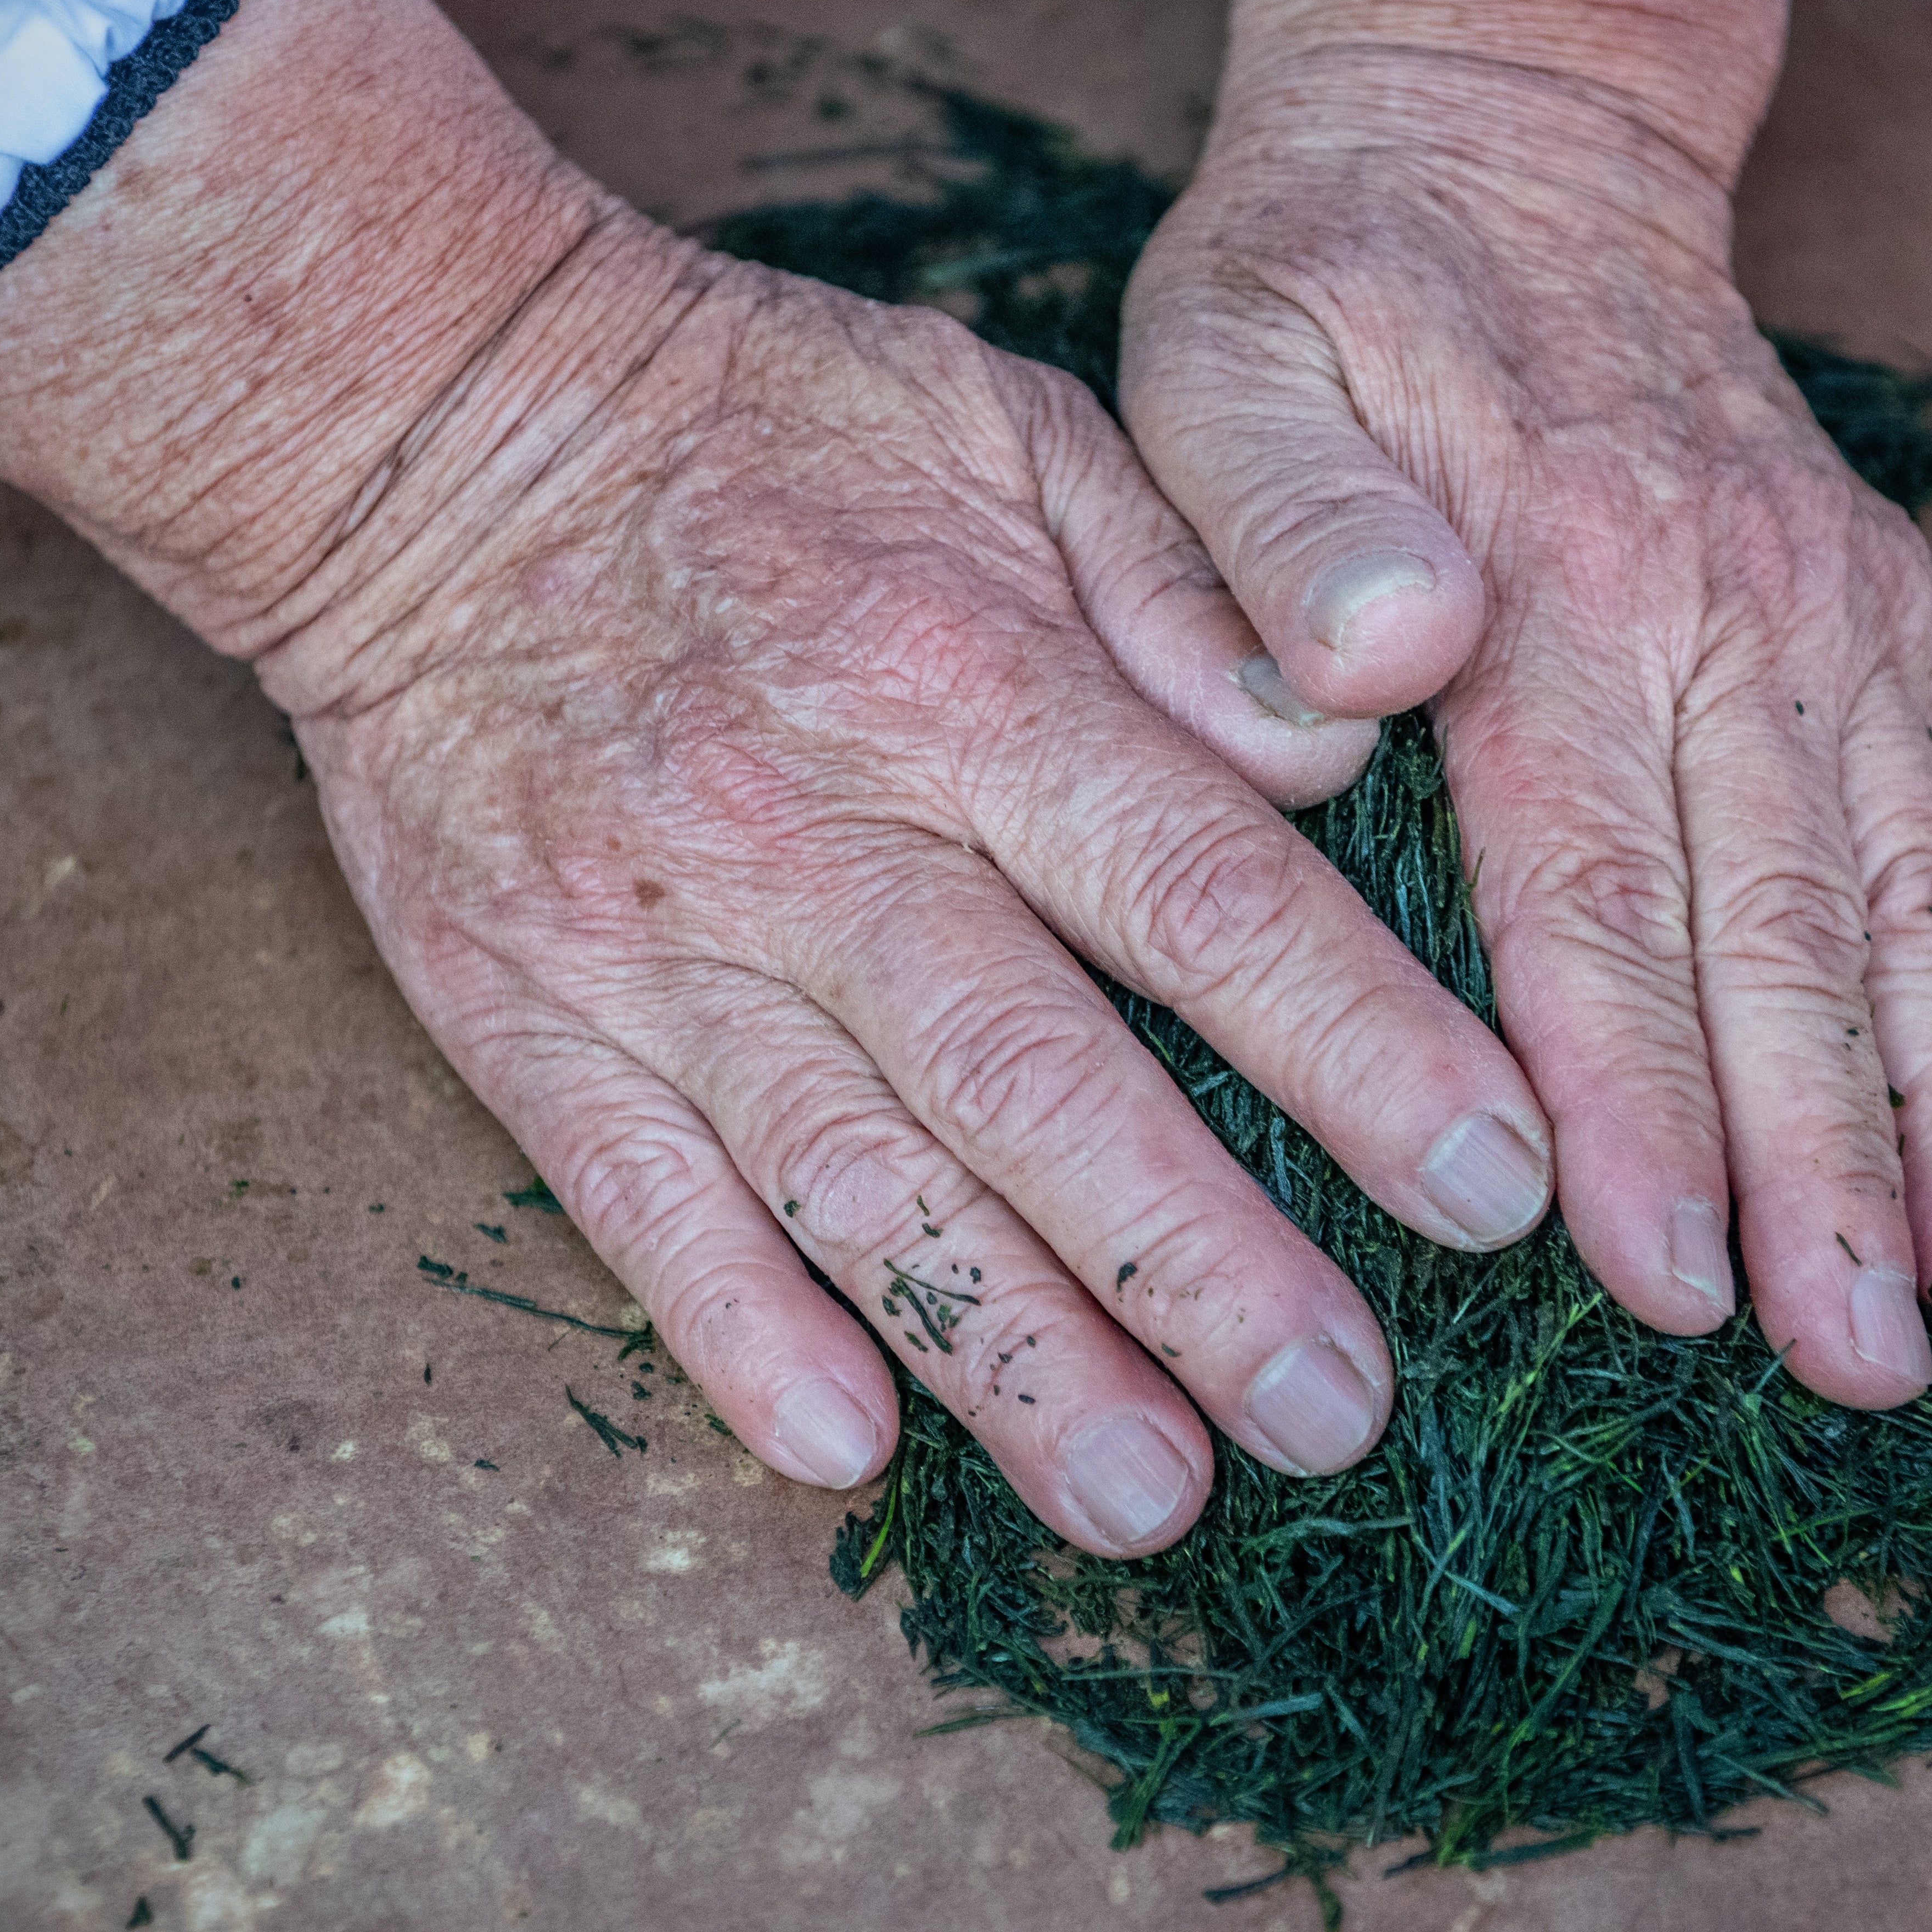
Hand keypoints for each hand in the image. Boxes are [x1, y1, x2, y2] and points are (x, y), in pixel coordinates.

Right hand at [0, 0, 1556, 1553]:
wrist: (430, 428)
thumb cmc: (768, 430)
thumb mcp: (1015, 429)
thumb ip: (1196, 590)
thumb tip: (1341, 753)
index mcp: (969, 682)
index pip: (1206, 900)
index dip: (1363, 1053)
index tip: (1501, 1184)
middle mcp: (822, 834)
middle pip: (1044, 1088)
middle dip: (1207, 1273)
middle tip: (1345, 1420)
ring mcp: (663, 942)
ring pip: (860, 1184)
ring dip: (1011, 1358)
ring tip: (1153, 1503)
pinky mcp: (528, 1013)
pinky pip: (635, 1202)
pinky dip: (737, 1333)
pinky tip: (849, 1457)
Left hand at [1122, 0, 1931, 1406]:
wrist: (1508, 119)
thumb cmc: (1330, 272)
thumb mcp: (1229, 349)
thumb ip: (1277, 512)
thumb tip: (1376, 658)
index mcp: (1572, 582)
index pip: (1605, 892)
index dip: (1641, 1101)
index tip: (1675, 1282)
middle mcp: (1739, 612)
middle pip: (1790, 937)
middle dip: (1832, 1170)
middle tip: (1858, 1368)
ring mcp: (1837, 618)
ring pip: (1921, 903)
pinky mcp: (1885, 616)